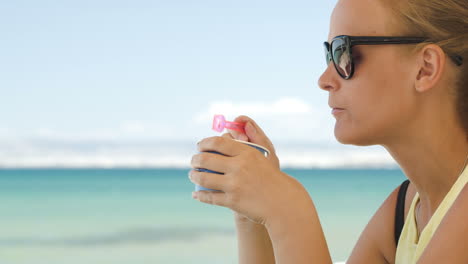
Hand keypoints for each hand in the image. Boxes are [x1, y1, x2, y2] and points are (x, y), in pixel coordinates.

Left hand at [189, 116, 307, 225]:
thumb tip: (233, 126)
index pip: (218, 143)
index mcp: (246, 153)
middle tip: (193, 161)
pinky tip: (196, 194)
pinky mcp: (232, 201)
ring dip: (194, 176)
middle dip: (195, 160)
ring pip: (204, 179)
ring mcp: (234, 185)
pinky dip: (200, 195)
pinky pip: (210, 197)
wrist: (282, 202)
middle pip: (206, 160)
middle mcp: (239, 167)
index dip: (204, 143)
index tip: (200, 146)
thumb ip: (249, 139)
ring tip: (193, 175)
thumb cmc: (271, 176)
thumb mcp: (264, 155)